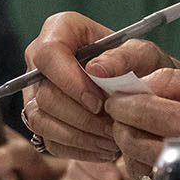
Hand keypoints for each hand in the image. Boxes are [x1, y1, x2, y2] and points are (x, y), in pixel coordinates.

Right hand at [21, 11, 177, 162]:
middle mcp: (40, 60)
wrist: (141, 91)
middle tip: (112, 127)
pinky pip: (47, 140)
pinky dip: (77, 149)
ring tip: (111, 141)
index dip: (71, 82)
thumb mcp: (143, 55)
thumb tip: (95, 69)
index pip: (49, 54)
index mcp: (61, 30)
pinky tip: (103, 149)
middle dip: (80, 116)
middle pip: (44, 93)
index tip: (98, 103)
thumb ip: (124, 56)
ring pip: (40, 119)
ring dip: (78, 136)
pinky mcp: (41, 119)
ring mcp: (36, 91)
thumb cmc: (141, 65)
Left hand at [103, 69, 179, 179]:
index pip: (149, 111)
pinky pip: (144, 175)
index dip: (124, 101)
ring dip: (125, 140)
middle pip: (135, 139)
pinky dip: (136, 159)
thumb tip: (145, 81)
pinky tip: (146, 144)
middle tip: (118, 109)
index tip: (114, 95)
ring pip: (135, 160)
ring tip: (133, 125)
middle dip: (120, 121)